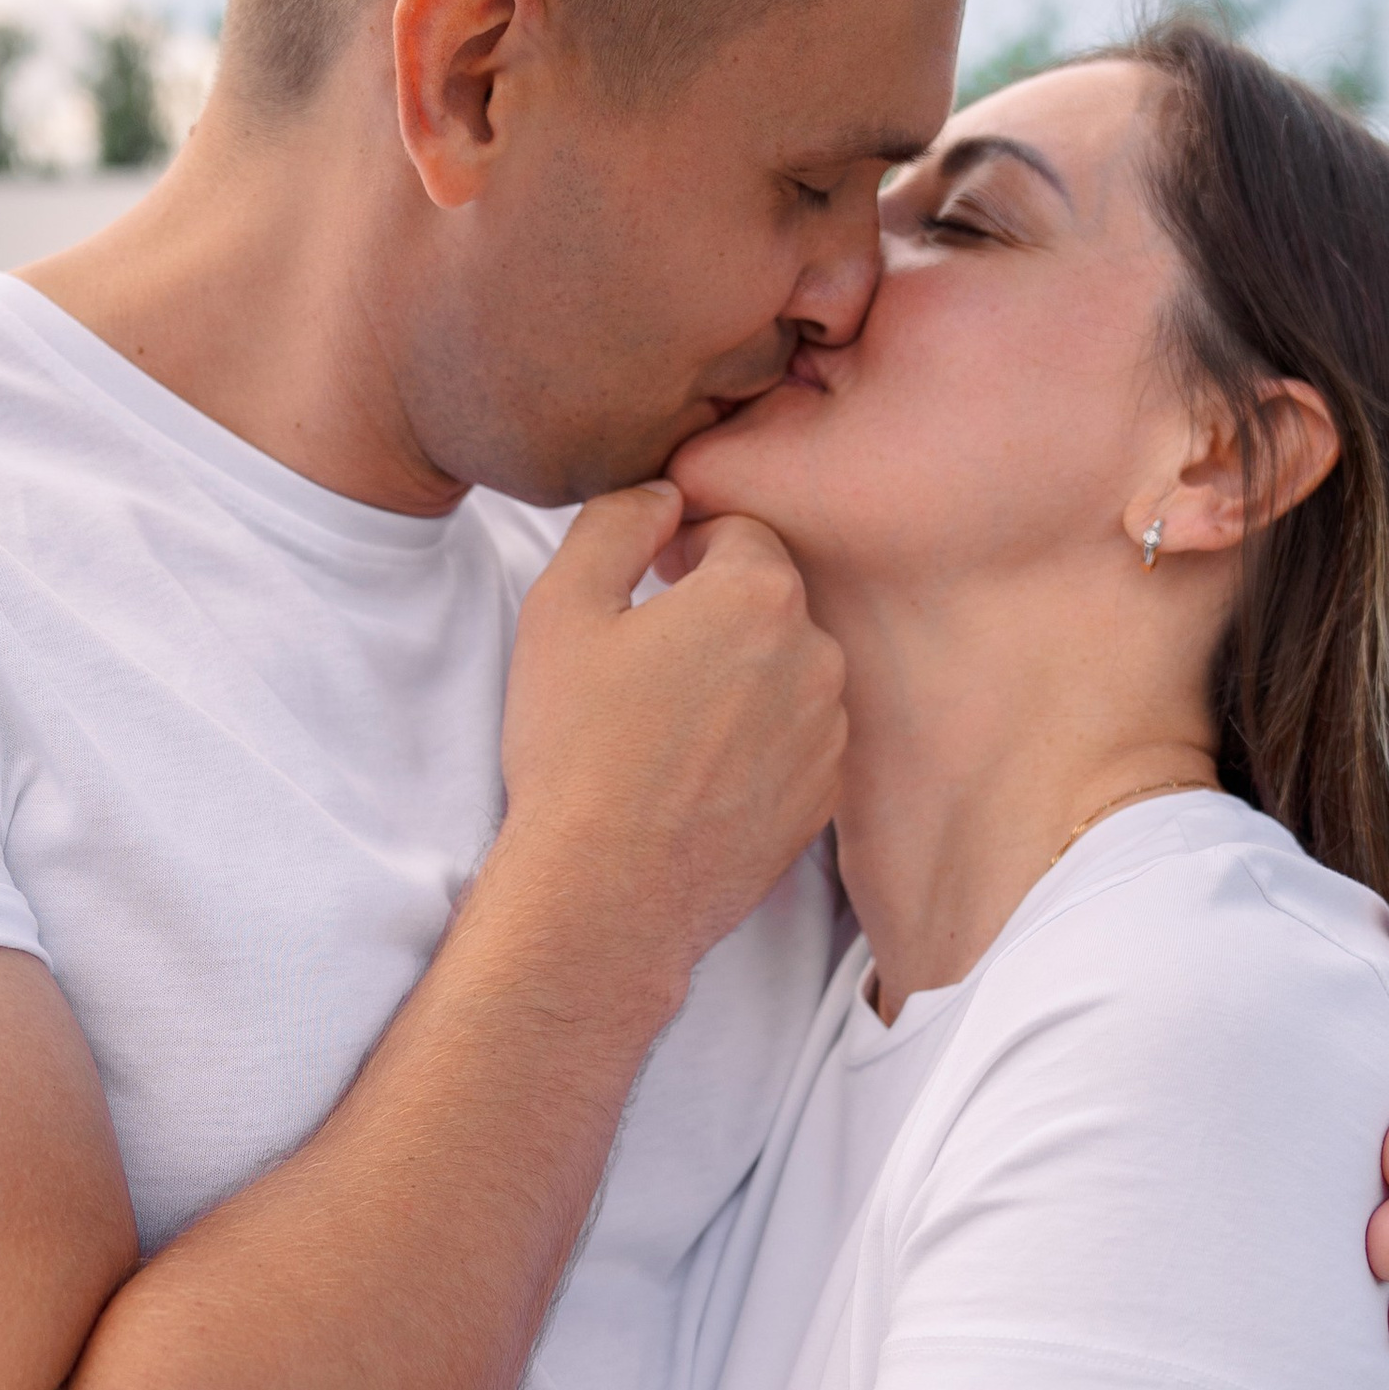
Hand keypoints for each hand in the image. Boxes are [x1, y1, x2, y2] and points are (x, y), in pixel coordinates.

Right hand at [497, 485, 845, 994]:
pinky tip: (696, 769)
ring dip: (742, 677)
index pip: (739, 532)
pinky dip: (757, 741)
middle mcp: (815, 656)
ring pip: (787, 671)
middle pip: (770, 601)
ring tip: (669, 721)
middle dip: (718, 612)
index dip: (687, 550)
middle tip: (648, 656)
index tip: (648, 583)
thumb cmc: (575, 750)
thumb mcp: (562, 607)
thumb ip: (618, 521)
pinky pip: (795, 739)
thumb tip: (664, 496)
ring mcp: (826, 734)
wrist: (606, 893)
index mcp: (758, 594)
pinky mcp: (822, 798)